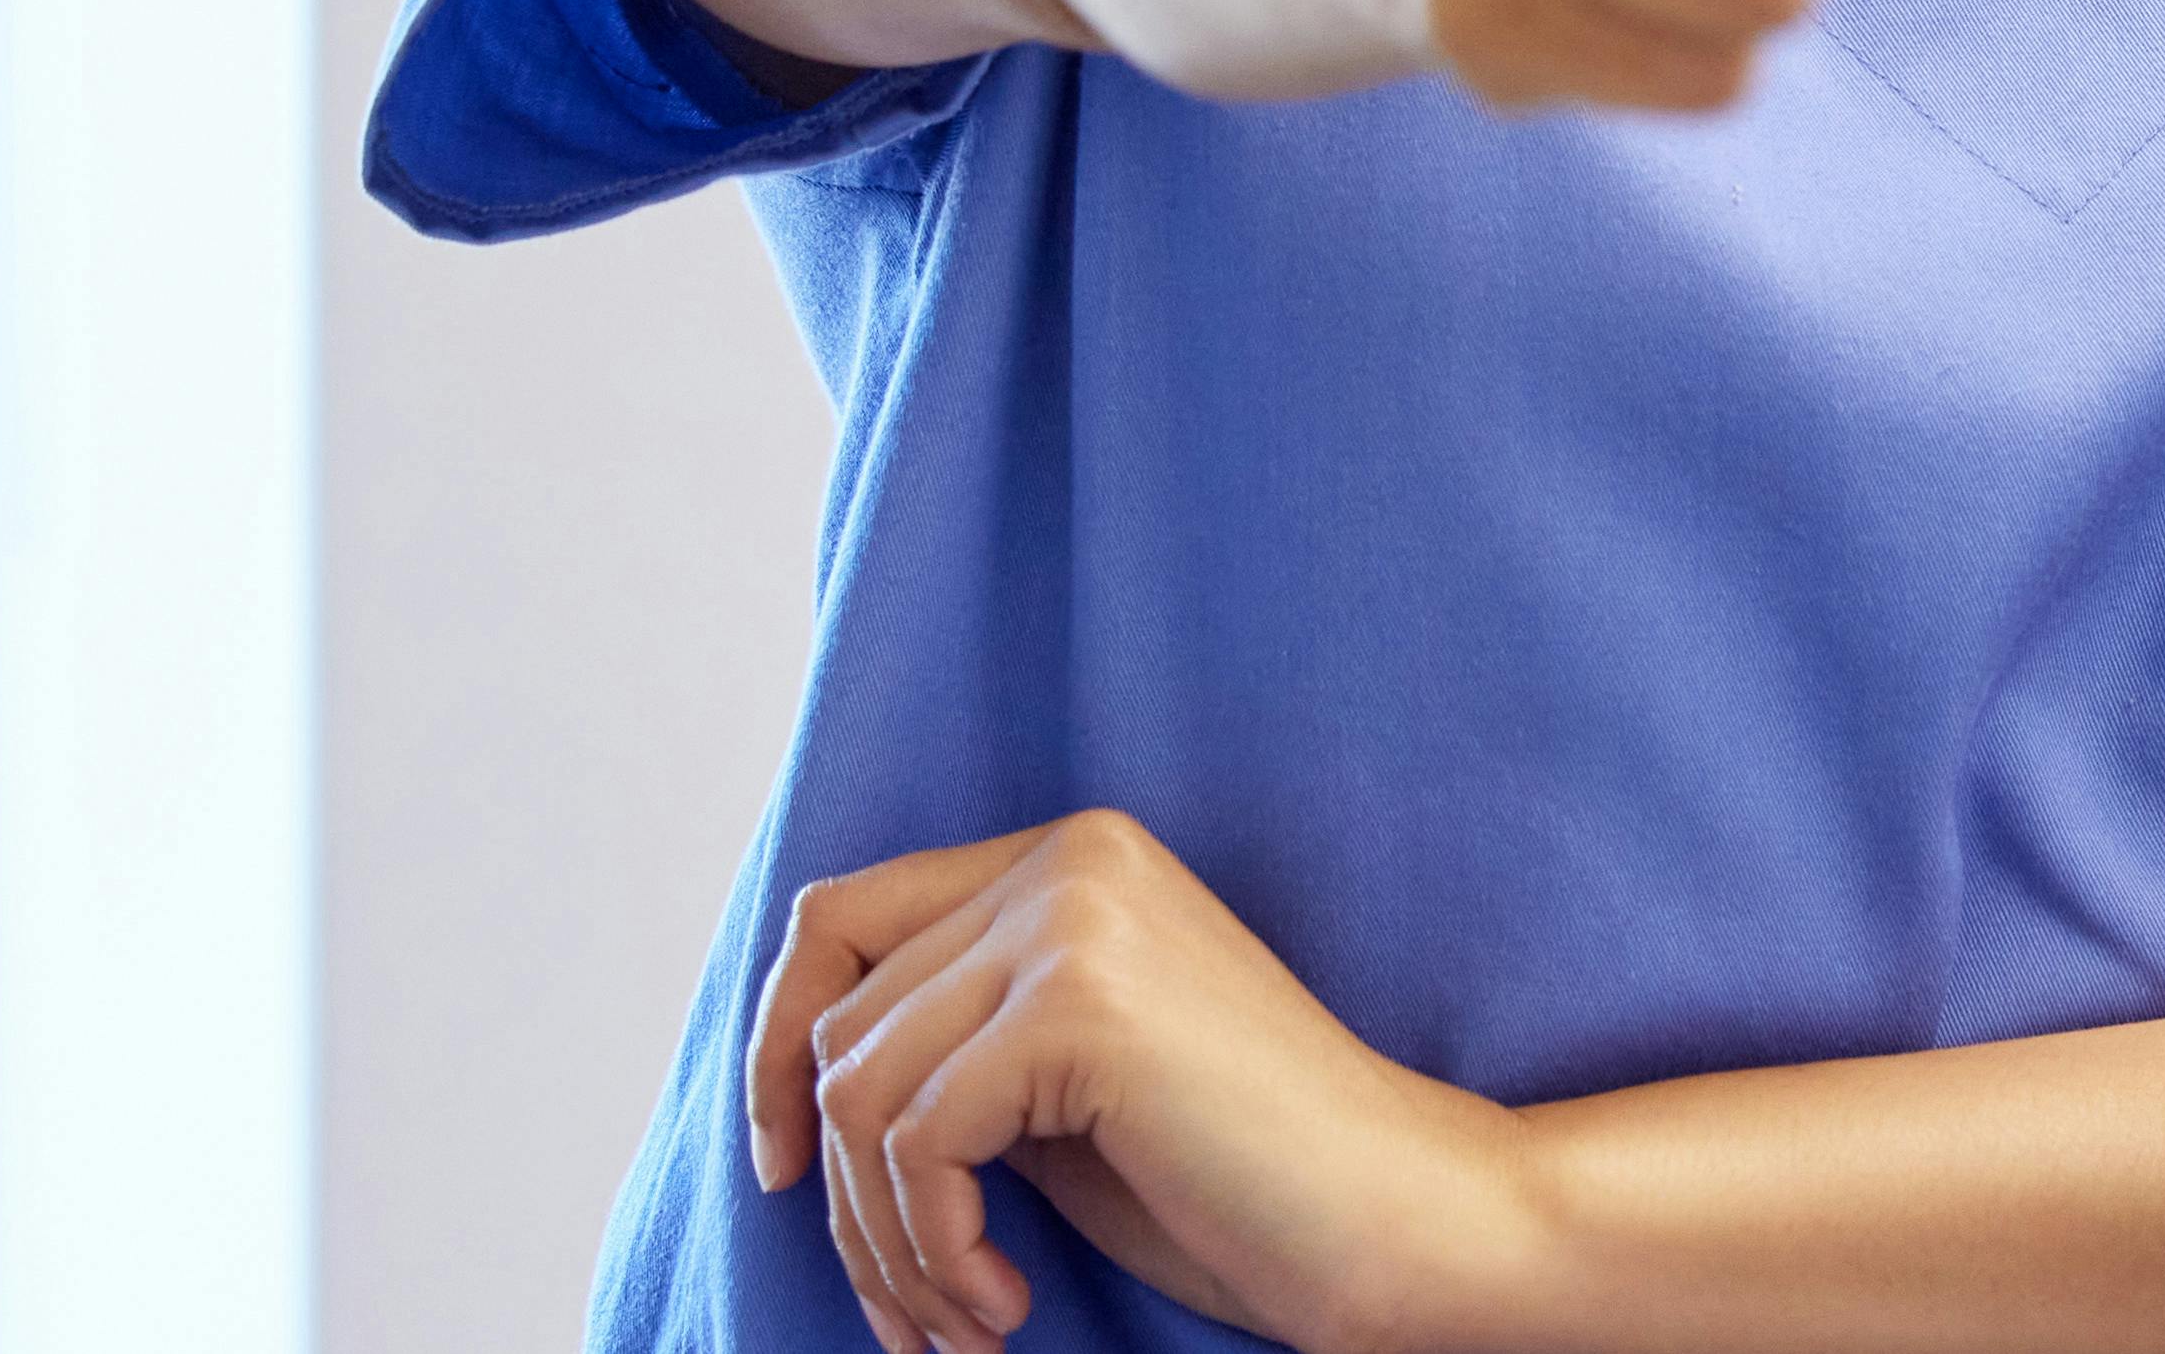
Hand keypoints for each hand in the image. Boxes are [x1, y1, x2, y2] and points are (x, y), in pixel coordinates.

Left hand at [749, 807, 1539, 1353]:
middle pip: (835, 1026)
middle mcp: (1070, 859)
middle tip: (906, 1310)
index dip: (775, 1048)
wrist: (1389, 1213)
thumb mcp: (1061, 1086)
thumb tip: (785, 1079)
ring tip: (962, 1321)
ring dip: (889, 1243)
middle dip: (844, 1197)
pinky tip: (1006, 1303)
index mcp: (1073, 856)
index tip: (784, 1172)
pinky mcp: (1081, 1003)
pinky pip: (916, 1141)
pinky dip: (936, 1249)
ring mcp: (1077, 920)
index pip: (839, 920)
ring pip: (857, 1095)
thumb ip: (958, 1039)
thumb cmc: (1236, 1178)